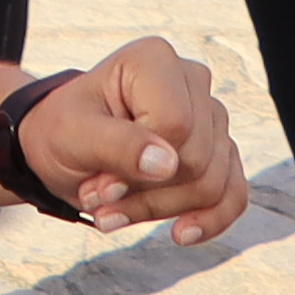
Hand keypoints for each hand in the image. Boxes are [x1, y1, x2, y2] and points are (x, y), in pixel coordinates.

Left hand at [9, 36, 250, 239]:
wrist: (62, 149)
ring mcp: (211, 117)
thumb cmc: (62, 132)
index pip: (175, 126)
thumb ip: (116, 144)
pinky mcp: (220, 152)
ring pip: (213, 185)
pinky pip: (233, 196)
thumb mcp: (71, 135)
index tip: (97, 180)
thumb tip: (167, 164)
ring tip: (115, 210)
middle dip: (146, 194)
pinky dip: (208, 221)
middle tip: (100, 196)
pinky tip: (180, 233)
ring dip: (161, 211)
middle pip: (197, 160)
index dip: (139, 165)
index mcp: (155, 60)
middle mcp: (192, 82)